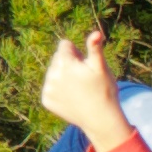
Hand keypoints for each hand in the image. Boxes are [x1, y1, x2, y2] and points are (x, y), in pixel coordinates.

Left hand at [39, 29, 130, 143]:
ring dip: (63, 76)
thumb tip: (97, 32)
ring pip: (53, 72)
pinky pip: (50, 87)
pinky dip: (59, 90)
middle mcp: (52, 74)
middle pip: (57, 58)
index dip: (78, 53)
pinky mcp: (46, 100)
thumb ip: (94, 48)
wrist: (100, 119)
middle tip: (84, 78)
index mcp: (64, 62)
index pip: (65, 44)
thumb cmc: (104, 90)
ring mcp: (48, 88)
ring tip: (78, 88)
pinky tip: (71, 97)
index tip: (86, 65)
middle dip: (69, 63)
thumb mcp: (101, 67)